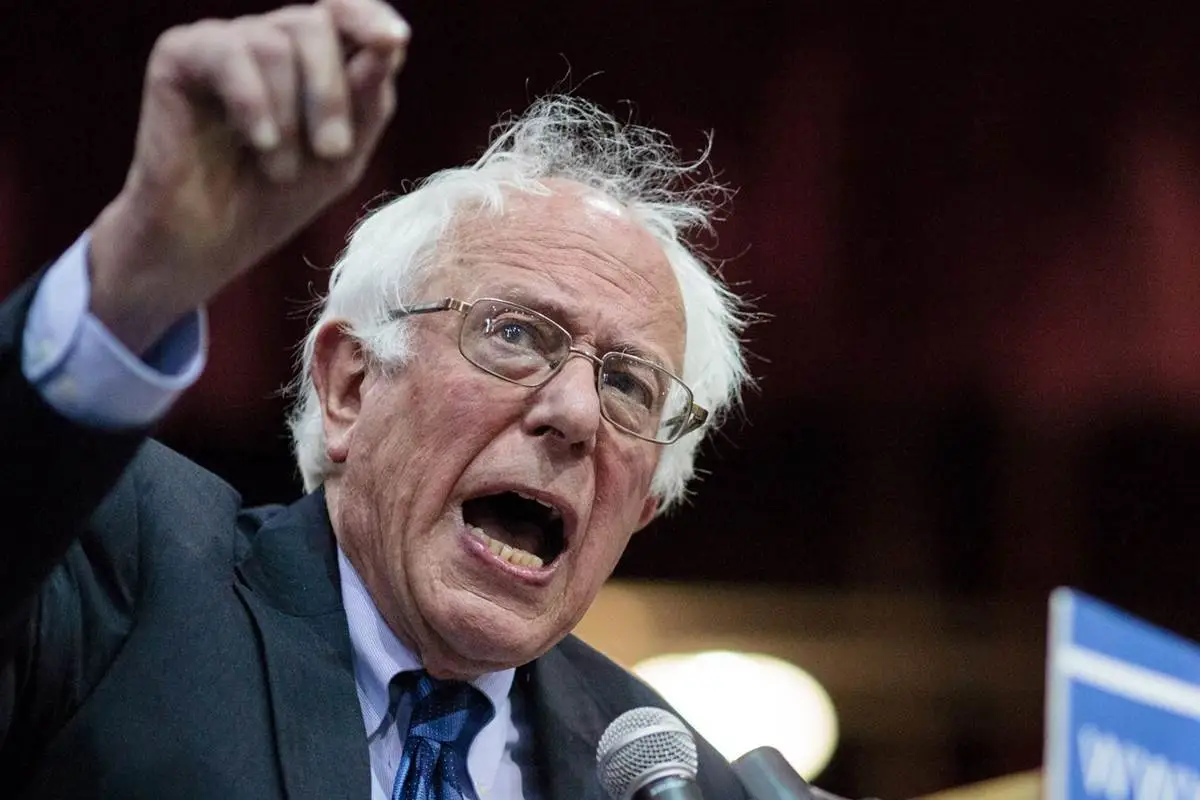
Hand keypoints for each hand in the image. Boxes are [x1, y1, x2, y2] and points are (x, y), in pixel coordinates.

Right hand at [88, 0, 409, 353]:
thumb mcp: (343, 155)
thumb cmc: (279, 199)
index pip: (346, 13)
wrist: (212, 242)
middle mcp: (268, 39)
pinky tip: (260, 142)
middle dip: (331, 93)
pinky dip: (253, 101)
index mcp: (312, 58)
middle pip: (314, 24)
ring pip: (273, 42)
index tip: (393, 43)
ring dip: (289, 116)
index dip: (371, 19)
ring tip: (280, 170)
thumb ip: (368, 99)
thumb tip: (390, 45)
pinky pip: (228, 54)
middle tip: (332, 152)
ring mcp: (223, 43)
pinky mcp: (179, 55)